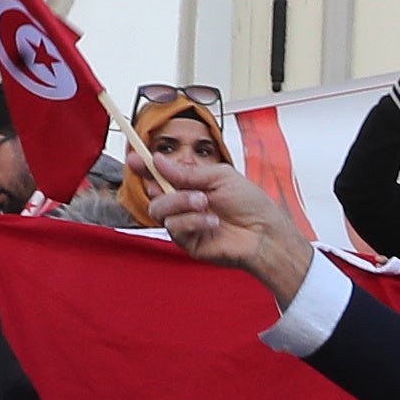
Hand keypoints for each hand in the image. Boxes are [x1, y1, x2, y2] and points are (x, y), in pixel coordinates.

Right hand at [144, 146, 312, 306]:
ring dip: (182, 204)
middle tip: (192, 190)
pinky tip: (212, 222)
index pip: (161, 175)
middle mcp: (185, 205)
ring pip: (160, 211)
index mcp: (192, 186)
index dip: (145, 166)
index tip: (135, 157)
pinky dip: (192, 221)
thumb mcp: (220, 176)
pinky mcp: (188, 243)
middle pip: (153, 195)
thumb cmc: (250, 204)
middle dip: (165, 188)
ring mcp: (185, 225)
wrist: (264, 232)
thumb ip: (187, 171)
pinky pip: (175, 228)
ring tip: (206, 204)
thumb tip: (159, 161)